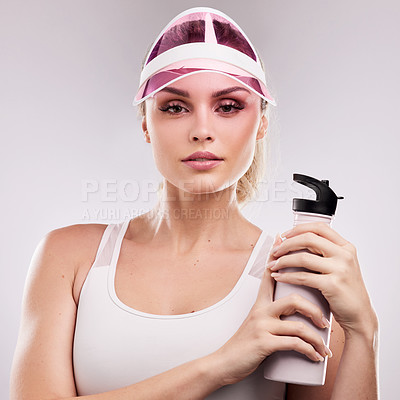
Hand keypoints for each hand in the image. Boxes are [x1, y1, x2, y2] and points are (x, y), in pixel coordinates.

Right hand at [212, 234, 330, 385]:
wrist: (226, 362)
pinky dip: (309, 350)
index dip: (278, 257)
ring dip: (316, 338)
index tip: (284, 240)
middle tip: (325, 322)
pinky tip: (314, 356)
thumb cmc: (245, 343)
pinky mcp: (264, 343)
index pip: (270, 276)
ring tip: (324, 346)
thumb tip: (292, 310)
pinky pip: (294, 343)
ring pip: (297, 324)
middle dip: (314, 310)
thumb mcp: (255, 322)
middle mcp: (261, 310)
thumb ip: (271, 313)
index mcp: (260, 303)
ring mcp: (262, 326)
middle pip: (293, 298)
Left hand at [267, 222, 376, 337]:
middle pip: (308, 239)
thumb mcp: (338, 265)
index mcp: (345, 246)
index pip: (319, 228)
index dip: (298, 228)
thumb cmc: (344, 289)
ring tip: (273, 265)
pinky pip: (303, 277)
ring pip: (303, 257)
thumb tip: (290, 239)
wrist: (359, 314)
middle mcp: (344, 255)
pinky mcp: (333, 284)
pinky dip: (286, 276)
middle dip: (286, 244)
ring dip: (283, 260)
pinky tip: (278, 277)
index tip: (284, 235)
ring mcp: (340, 269)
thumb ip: (321, 252)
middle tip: (275, 251)